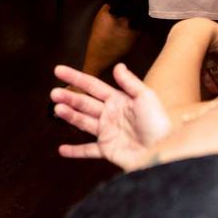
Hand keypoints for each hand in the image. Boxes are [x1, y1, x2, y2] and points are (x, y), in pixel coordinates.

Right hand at [50, 63, 171, 170]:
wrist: (164, 151)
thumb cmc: (158, 124)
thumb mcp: (146, 97)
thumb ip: (130, 82)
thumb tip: (118, 66)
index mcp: (118, 100)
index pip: (92, 86)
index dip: (75, 77)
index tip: (58, 70)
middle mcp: (110, 114)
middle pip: (84, 103)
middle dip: (68, 97)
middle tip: (53, 93)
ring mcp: (107, 132)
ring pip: (83, 122)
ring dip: (69, 116)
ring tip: (57, 110)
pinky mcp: (108, 150)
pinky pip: (88, 150)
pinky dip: (75, 151)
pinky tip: (61, 150)